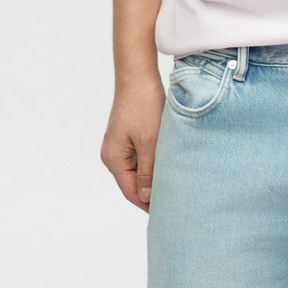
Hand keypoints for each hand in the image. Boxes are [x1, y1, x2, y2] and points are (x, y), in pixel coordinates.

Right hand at [100, 74, 165, 211]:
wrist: (139, 76)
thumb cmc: (143, 106)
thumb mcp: (149, 141)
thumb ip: (148, 171)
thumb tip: (147, 198)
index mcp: (114, 159)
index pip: (131, 192)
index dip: (148, 203)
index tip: (168, 211)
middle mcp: (113, 154)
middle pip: (133, 182)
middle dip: (151, 190)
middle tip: (174, 199)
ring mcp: (119, 144)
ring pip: (138, 168)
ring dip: (153, 174)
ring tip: (174, 182)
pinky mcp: (128, 135)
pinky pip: (140, 155)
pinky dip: (152, 160)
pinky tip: (167, 161)